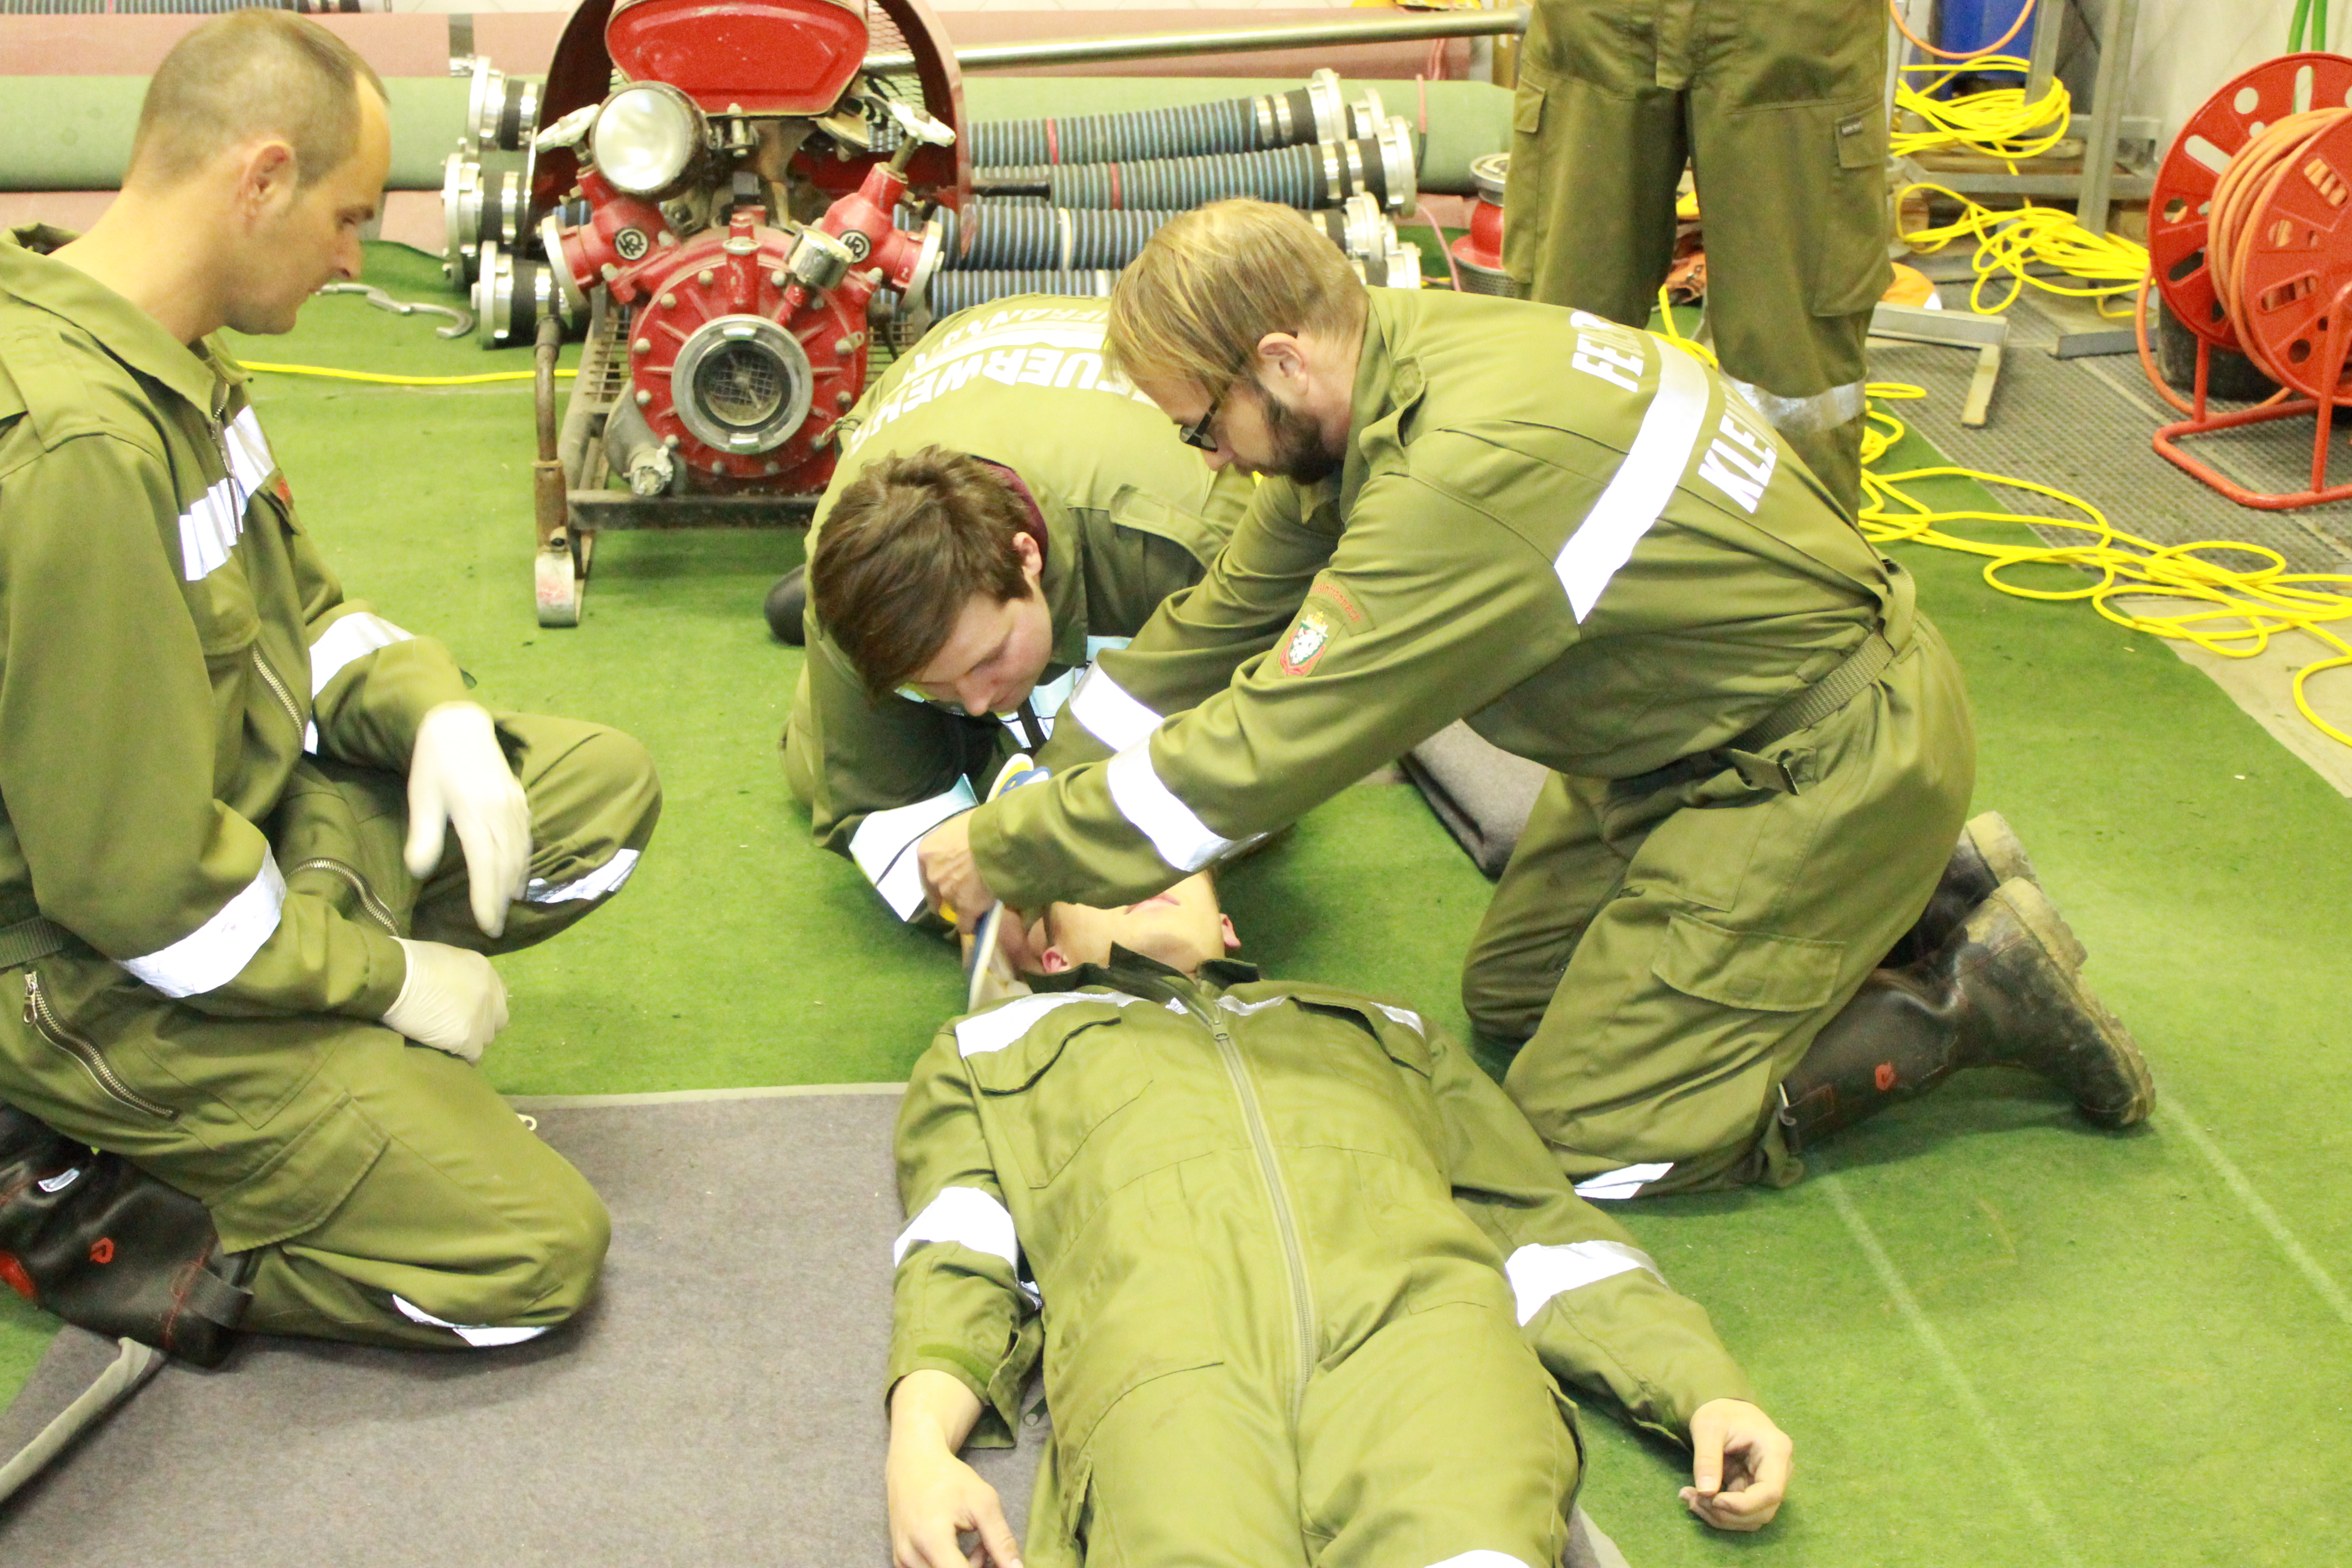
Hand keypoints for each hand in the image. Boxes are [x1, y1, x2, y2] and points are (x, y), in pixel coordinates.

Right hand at [382, 938, 508, 1061]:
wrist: (395, 977)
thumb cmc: (410, 963)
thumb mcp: (446, 959)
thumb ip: (460, 975)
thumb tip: (456, 989)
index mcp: (484, 971)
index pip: (497, 996)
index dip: (483, 1007)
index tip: (468, 1012)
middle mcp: (490, 994)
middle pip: (496, 1020)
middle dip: (481, 1026)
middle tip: (459, 1029)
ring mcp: (481, 1017)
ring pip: (485, 1039)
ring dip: (470, 1041)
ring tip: (450, 1042)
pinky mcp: (467, 1037)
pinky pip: (472, 1055)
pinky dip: (461, 1056)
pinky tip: (448, 1054)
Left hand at [405, 703, 531, 937]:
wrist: (460, 726)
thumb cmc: (434, 764)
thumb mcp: (421, 798)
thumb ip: (423, 835)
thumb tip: (417, 871)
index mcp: (475, 812)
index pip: (486, 863)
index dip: (487, 897)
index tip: (486, 924)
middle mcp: (501, 812)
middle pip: (506, 863)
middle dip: (502, 898)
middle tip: (495, 927)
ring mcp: (515, 806)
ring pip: (520, 853)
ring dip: (515, 883)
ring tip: (508, 907)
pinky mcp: (520, 801)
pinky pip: (526, 839)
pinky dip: (524, 862)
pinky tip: (518, 876)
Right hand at [888, 1371, 1021, 1567]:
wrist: (913, 1464)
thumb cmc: (949, 1479)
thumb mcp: (983, 1502)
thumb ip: (1000, 1540)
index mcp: (931, 1539)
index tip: (993, 1556)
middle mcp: (909, 1554)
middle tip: (985, 1545)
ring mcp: (901, 1559)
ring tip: (971, 1545)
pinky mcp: (899, 1561)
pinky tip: (954, 1549)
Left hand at [917, 814, 996, 931]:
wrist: (999, 839)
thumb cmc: (981, 825)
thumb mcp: (958, 828)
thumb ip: (953, 844)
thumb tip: (961, 851)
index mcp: (926, 852)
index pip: (925, 873)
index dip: (937, 880)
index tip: (946, 882)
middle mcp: (932, 875)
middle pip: (937, 892)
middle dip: (949, 894)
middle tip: (966, 891)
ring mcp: (949, 893)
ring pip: (953, 907)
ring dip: (964, 905)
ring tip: (981, 900)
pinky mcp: (966, 908)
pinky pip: (966, 924)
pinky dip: (972, 924)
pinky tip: (980, 921)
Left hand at [1681, 1398, 1792, 1530]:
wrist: (1726, 1412)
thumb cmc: (1720, 1414)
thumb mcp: (1708, 1428)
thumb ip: (1707, 1459)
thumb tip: (1705, 1493)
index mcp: (1776, 1450)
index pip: (1770, 1491)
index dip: (1743, 1505)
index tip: (1713, 1501)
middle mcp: (1780, 1471)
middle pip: (1763, 1510)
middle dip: (1727, 1514)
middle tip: (1693, 1500)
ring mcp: (1769, 1483)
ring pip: (1753, 1517)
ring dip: (1721, 1518)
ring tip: (1690, 1499)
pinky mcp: (1755, 1491)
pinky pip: (1742, 1513)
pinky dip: (1719, 1513)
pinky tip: (1696, 1499)